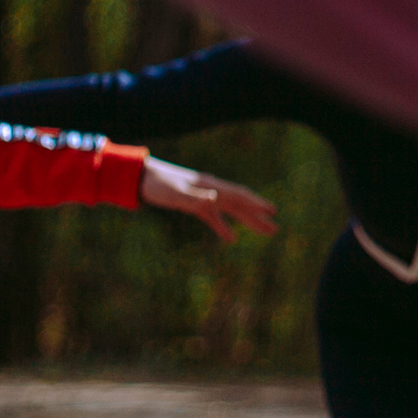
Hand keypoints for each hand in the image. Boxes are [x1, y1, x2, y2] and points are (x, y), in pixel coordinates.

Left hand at [139, 159, 280, 241]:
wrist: (142, 179)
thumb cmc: (158, 185)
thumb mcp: (176, 193)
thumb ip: (195, 197)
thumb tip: (216, 199)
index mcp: (210, 186)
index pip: (238, 196)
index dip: (255, 204)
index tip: (272, 211)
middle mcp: (211, 190)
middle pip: (239, 204)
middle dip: (257, 216)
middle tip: (274, 229)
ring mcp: (204, 197)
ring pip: (231, 210)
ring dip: (247, 221)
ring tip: (264, 231)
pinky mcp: (194, 204)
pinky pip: (214, 217)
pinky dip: (223, 226)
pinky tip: (231, 238)